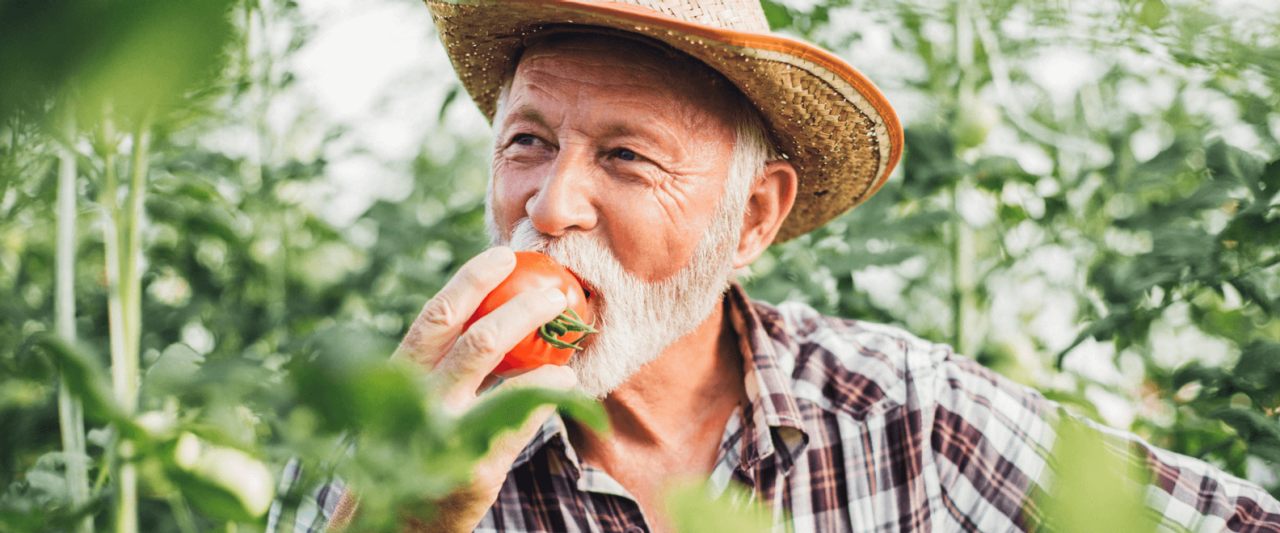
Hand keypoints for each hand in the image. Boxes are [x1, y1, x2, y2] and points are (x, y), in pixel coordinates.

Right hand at [332, 247, 578, 531]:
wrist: (400, 521)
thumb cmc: (413, 446)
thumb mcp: (416, 397)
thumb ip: (443, 360)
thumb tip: (495, 307)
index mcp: (402, 375)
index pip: (436, 316)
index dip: (470, 280)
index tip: (503, 255)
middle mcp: (420, 401)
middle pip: (472, 338)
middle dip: (517, 306)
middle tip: (552, 288)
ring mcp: (448, 435)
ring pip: (502, 378)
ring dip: (542, 345)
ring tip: (571, 328)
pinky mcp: (477, 467)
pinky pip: (523, 419)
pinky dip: (550, 391)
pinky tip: (569, 376)